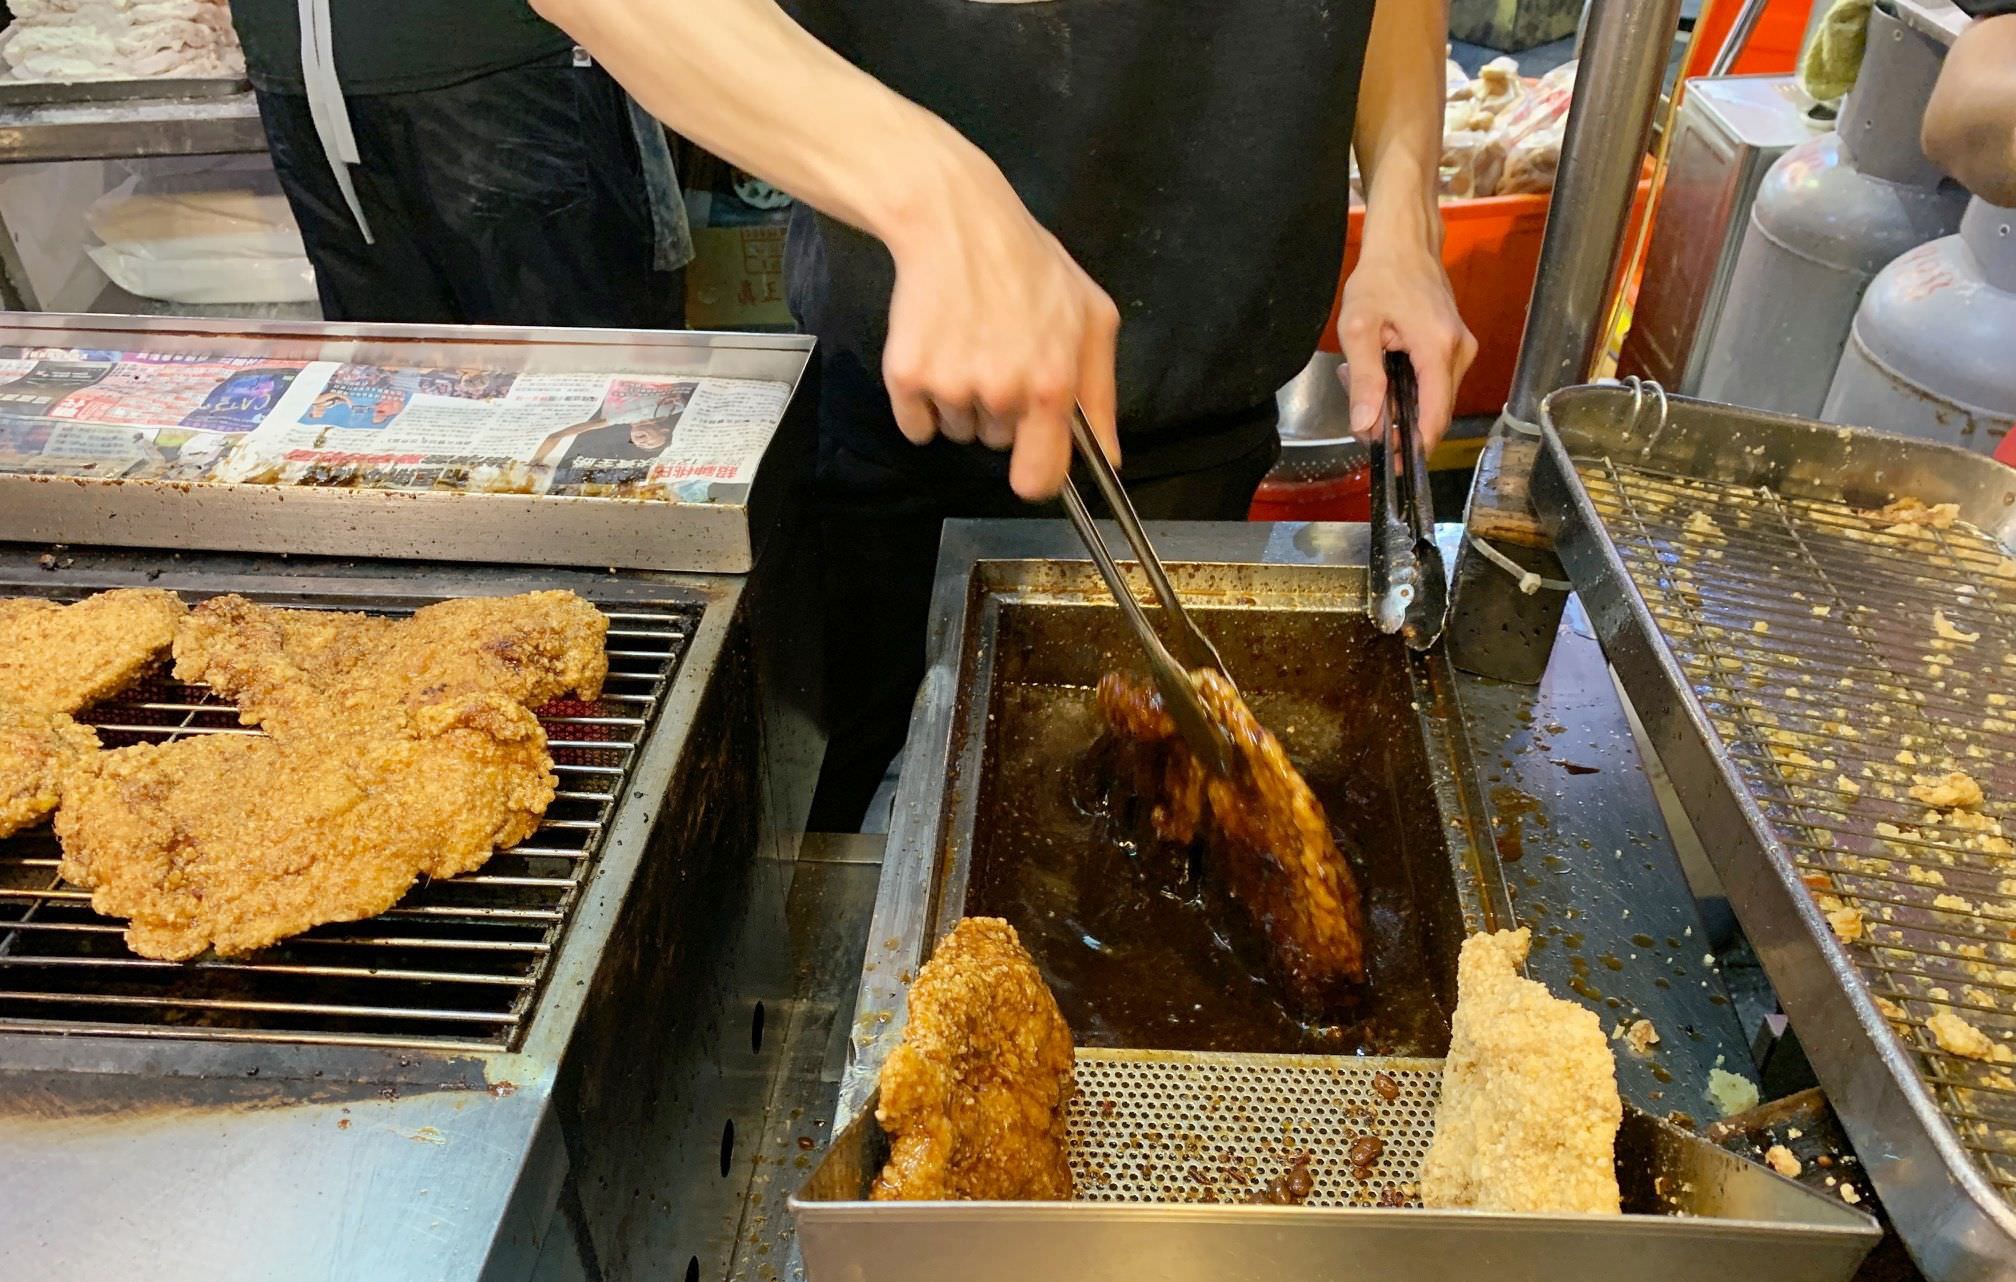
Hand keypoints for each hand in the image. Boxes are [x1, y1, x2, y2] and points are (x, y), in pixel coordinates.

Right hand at [881, 182, 1120, 499]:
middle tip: (999, 353)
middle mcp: (1002, 393)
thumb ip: (1101, 396)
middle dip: (999, 411)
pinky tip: (936, 351)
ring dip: (961, 402)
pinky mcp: (906, 376)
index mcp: (1051, 385)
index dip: (1035, 476)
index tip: (1029, 468)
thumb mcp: (1092, 319)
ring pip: (957, 431)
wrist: (957, 222)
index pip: (1040, 476)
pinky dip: (920, 402)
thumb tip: (1109, 459)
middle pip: (996, 445)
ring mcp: (951, 386)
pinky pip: (915, 424)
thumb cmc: (1029, 265)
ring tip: (967, 342)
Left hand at [1336, 241, 1475, 452]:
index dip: (1413, 446)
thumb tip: (1365, 426)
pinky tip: (1381, 371)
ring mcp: (1462, 349)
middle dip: (1399, 424)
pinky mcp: (1457, 347)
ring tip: (1363, 384)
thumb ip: (1363, 380)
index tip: (1390, 462)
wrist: (1405, 243)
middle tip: (1361, 416)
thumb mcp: (1357, 328)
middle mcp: (1460, 352)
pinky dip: (1409, 388)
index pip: (1435, 417)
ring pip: (1434, 400)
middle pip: (1435, 413)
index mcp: (1438, 349)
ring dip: (1401, 405)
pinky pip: (1436, 383)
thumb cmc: (1380, 277)